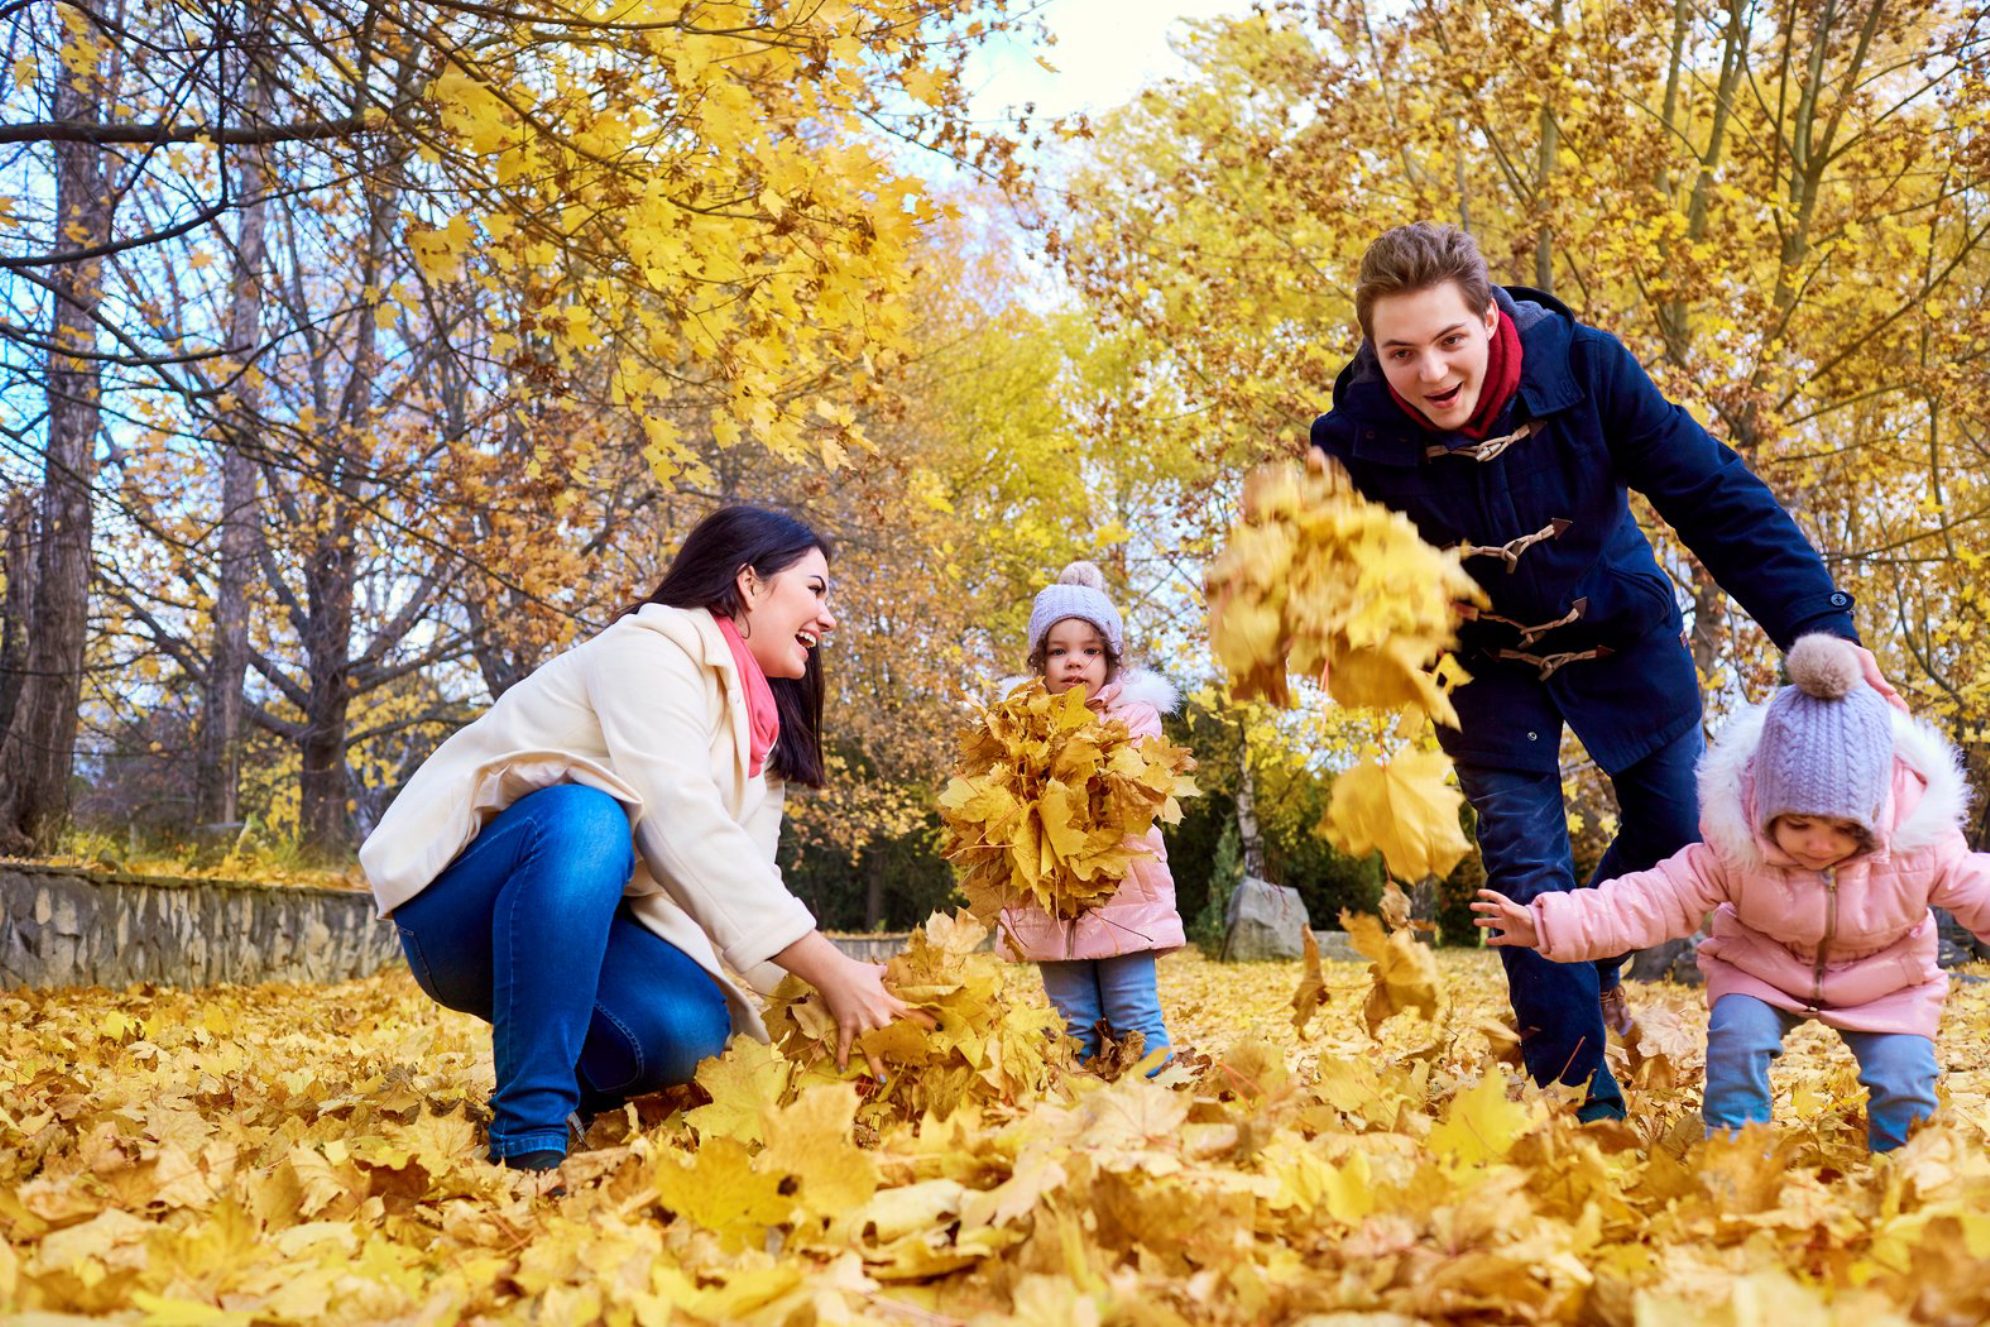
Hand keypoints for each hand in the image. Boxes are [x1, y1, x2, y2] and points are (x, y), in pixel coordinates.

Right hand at [814, 952, 934, 1076]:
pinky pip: (845, 1044)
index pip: (909, 1013)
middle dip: (904, 1049)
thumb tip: (885, 968)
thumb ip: (882, 973)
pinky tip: (841, 1068)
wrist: (833, 972)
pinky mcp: (846, 1025)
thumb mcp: (873, 971)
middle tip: (914, 1062)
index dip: (925, 1021)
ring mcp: (861, 1022)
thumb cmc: (855, 969)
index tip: (938, 1028)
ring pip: (872, 1047)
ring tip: (883, 1081)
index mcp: (886, 1001)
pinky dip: (842, 1056)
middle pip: (894, 1036)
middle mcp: (876, 1014)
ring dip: (877, 1065)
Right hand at [1471, 889, 1539, 947]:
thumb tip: (1500, 905)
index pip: (1498, 899)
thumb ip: (1512, 910)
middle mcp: (1507, 917)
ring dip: (1484, 922)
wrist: (1542, 934)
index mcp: (1510, 909)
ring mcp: (1509, 927)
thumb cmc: (1534, 922)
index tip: (1479, 892)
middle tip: (1471, 906)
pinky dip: (1493, 941)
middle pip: (1492, 910)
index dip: (1489, 894)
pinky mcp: (1511, 938)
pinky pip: (1500, 940)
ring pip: (1494, 924)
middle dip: (1482, 907)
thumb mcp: (1523, 915)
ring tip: (1475, 922)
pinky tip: (1487, 941)